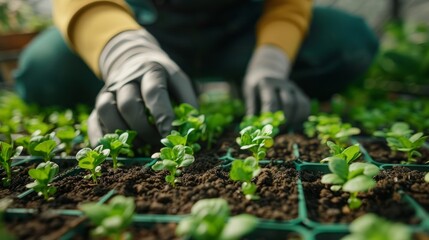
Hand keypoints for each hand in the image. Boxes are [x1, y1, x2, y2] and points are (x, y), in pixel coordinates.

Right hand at [88, 30, 197, 146]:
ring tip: (139, 146)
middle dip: (144, 129)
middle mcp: (127, 79)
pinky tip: (114, 151)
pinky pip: (93, 120)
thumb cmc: (161, 77)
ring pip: (107, 111)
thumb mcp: (178, 80)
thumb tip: (192, 130)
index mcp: (151, 71)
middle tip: (156, 142)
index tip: (171, 136)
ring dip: (122, 134)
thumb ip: (188, 102)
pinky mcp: (97, 102)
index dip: (162, 117)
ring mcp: (109, 90)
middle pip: (129, 104)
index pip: (154, 93)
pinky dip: (100, 138)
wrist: (132, 58)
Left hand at [243, 45, 309, 128]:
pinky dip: (302, 117)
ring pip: (300, 104)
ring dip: (295, 119)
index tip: (267, 129)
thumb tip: (252, 127)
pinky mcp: (300, 92)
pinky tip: (295, 124)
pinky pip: (305, 105)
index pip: (271, 101)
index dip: (270, 118)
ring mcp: (293, 87)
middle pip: (288, 103)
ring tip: (286, 129)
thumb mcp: (249, 94)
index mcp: (267, 83)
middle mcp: (282, 83)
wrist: (265, 72)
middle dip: (284, 120)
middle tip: (278, 131)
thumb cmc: (255, 88)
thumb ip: (251, 109)